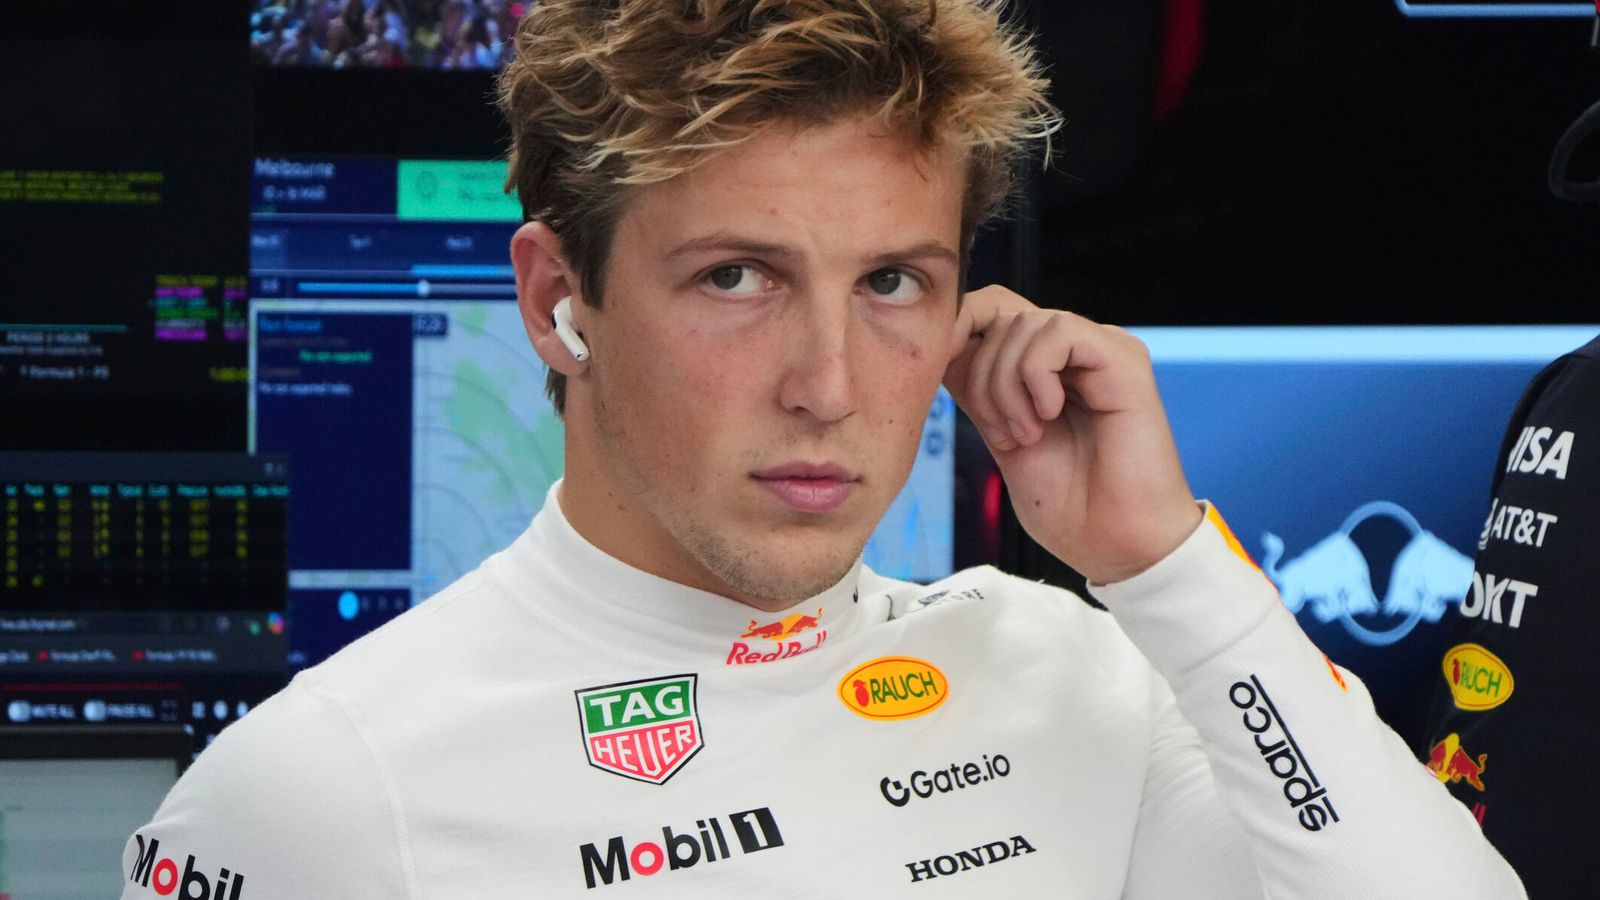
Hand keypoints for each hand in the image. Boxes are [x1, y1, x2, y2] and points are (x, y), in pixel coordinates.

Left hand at [944, 286, 1200, 584]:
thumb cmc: (1072, 508)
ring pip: (1025, 322)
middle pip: (1000, 316)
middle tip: (1004, 435)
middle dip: (982, 377)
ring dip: (1007, 384)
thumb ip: (979, 391)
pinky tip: (1050, 414)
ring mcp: (1102, 352)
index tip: (936, 375)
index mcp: (1049, 370)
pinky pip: (1059, 331)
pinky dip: (1037, 374)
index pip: (992, 312)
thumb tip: (943, 345)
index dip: (957, 331)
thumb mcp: (1003, 439)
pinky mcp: (1124, 359)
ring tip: (1027, 434)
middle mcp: (1076, 354)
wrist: (1119, 548)